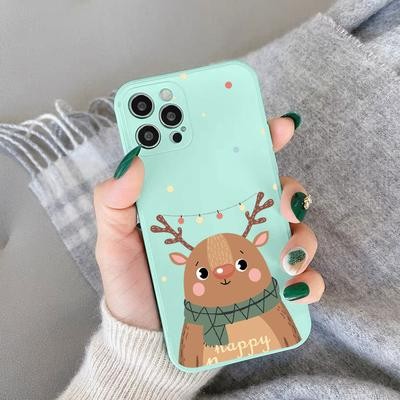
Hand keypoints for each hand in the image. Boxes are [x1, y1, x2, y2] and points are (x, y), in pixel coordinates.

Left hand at [93, 115, 324, 329]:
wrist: (146, 336)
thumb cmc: (132, 283)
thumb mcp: (114, 240)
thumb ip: (114, 203)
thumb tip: (132, 161)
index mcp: (201, 202)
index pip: (233, 161)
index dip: (258, 138)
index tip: (277, 126)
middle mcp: (232, 222)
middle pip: (275, 192)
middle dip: (291, 188)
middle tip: (284, 199)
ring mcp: (250, 254)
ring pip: (295, 232)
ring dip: (302, 237)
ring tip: (287, 255)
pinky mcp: (261, 288)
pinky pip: (297, 280)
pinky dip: (306, 281)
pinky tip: (293, 287)